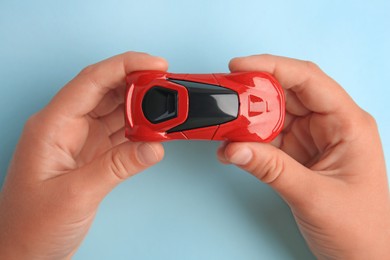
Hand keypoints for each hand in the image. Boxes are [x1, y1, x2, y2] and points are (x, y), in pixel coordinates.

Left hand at [0, 52, 167, 258]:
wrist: (23, 252)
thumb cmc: (31, 226)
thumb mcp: (76, 194)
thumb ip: (118, 166)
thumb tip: (155, 147)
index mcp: (52, 125)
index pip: (92, 81)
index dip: (126, 66)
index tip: (156, 65)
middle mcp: (66, 127)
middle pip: (106, 91)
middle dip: (138, 84)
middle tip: (168, 85)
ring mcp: (79, 140)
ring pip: (115, 111)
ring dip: (142, 108)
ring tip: (167, 107)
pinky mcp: (91, 155)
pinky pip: (120, 133)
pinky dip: (139, 130)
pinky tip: (155, 131)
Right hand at [218, 55, 389, 258]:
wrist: (363, 256)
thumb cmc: (359, 228)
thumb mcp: (314, 196)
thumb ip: (271, 169)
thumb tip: (233, 148)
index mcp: (348, 124)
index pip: (309, 80)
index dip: (273, 67)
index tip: (240, 66)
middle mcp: (331, 124)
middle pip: (289, 92)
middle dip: (255, 91)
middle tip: (225, 93)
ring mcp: (313, 138)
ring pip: (275, 113)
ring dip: (248, 118)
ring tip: (224, 124)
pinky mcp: (299, 153)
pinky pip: (269, 136)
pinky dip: (249, 140)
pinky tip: (233, 146)